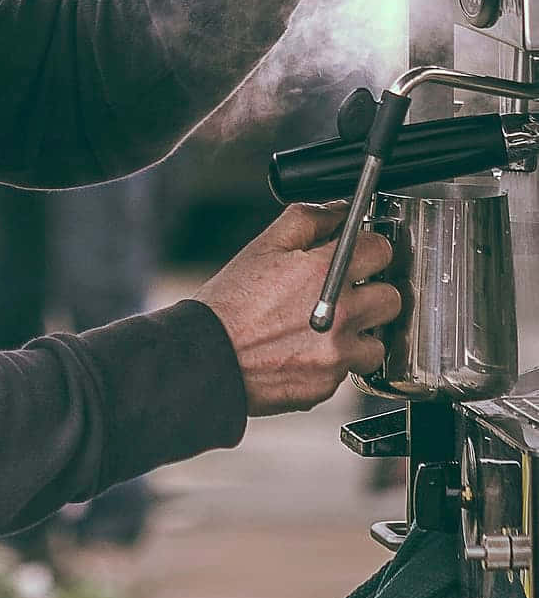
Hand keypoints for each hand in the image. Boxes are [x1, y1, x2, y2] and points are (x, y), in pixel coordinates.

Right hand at [194, 204, 400, 414]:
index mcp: (326, 272)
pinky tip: (306, 350)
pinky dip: (335, 362)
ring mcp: (337, 354)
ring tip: (330, 329)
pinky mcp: (328, 385)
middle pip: (391, 298)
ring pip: (378, 342)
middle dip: (372, 292)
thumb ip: (308, 219)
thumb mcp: (264, 245)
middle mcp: (341, 314)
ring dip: (360, 334)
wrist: (206, 356)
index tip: (361, 255)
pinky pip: (349, 371)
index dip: (370, 249)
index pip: (380, 250)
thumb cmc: (231, 303)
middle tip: (348, 294)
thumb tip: (339, 211)